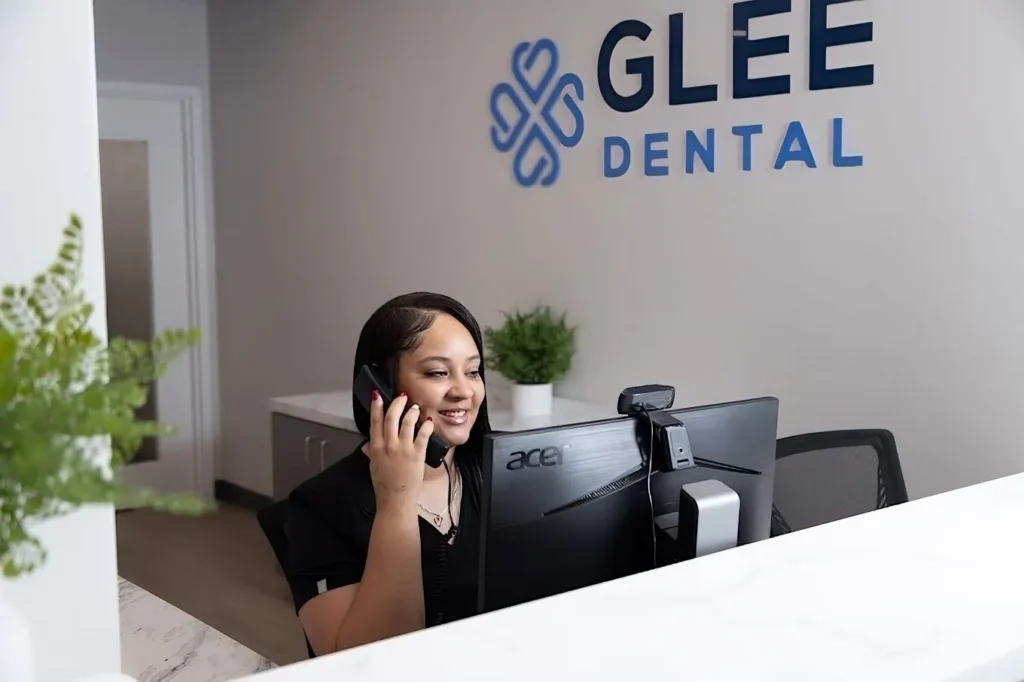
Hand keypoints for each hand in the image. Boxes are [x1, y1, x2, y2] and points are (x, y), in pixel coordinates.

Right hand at [366, 391, 434, 514]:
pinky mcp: (417, 454)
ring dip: (412, 411)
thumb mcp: (373, 465)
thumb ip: (372, 451)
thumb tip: (370, 444)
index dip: (377, 406)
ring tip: (415, 407)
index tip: (378, 395)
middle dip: (397, 403)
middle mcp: (389, 445)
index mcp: (376, 447)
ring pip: (407, 422)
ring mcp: (403, 448)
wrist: (395, 499)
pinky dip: (426, 425)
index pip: (375, 421)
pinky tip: (428, 421)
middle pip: (391, 417)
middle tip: (402, 397)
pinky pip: (423, 435)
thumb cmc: (384, 485)